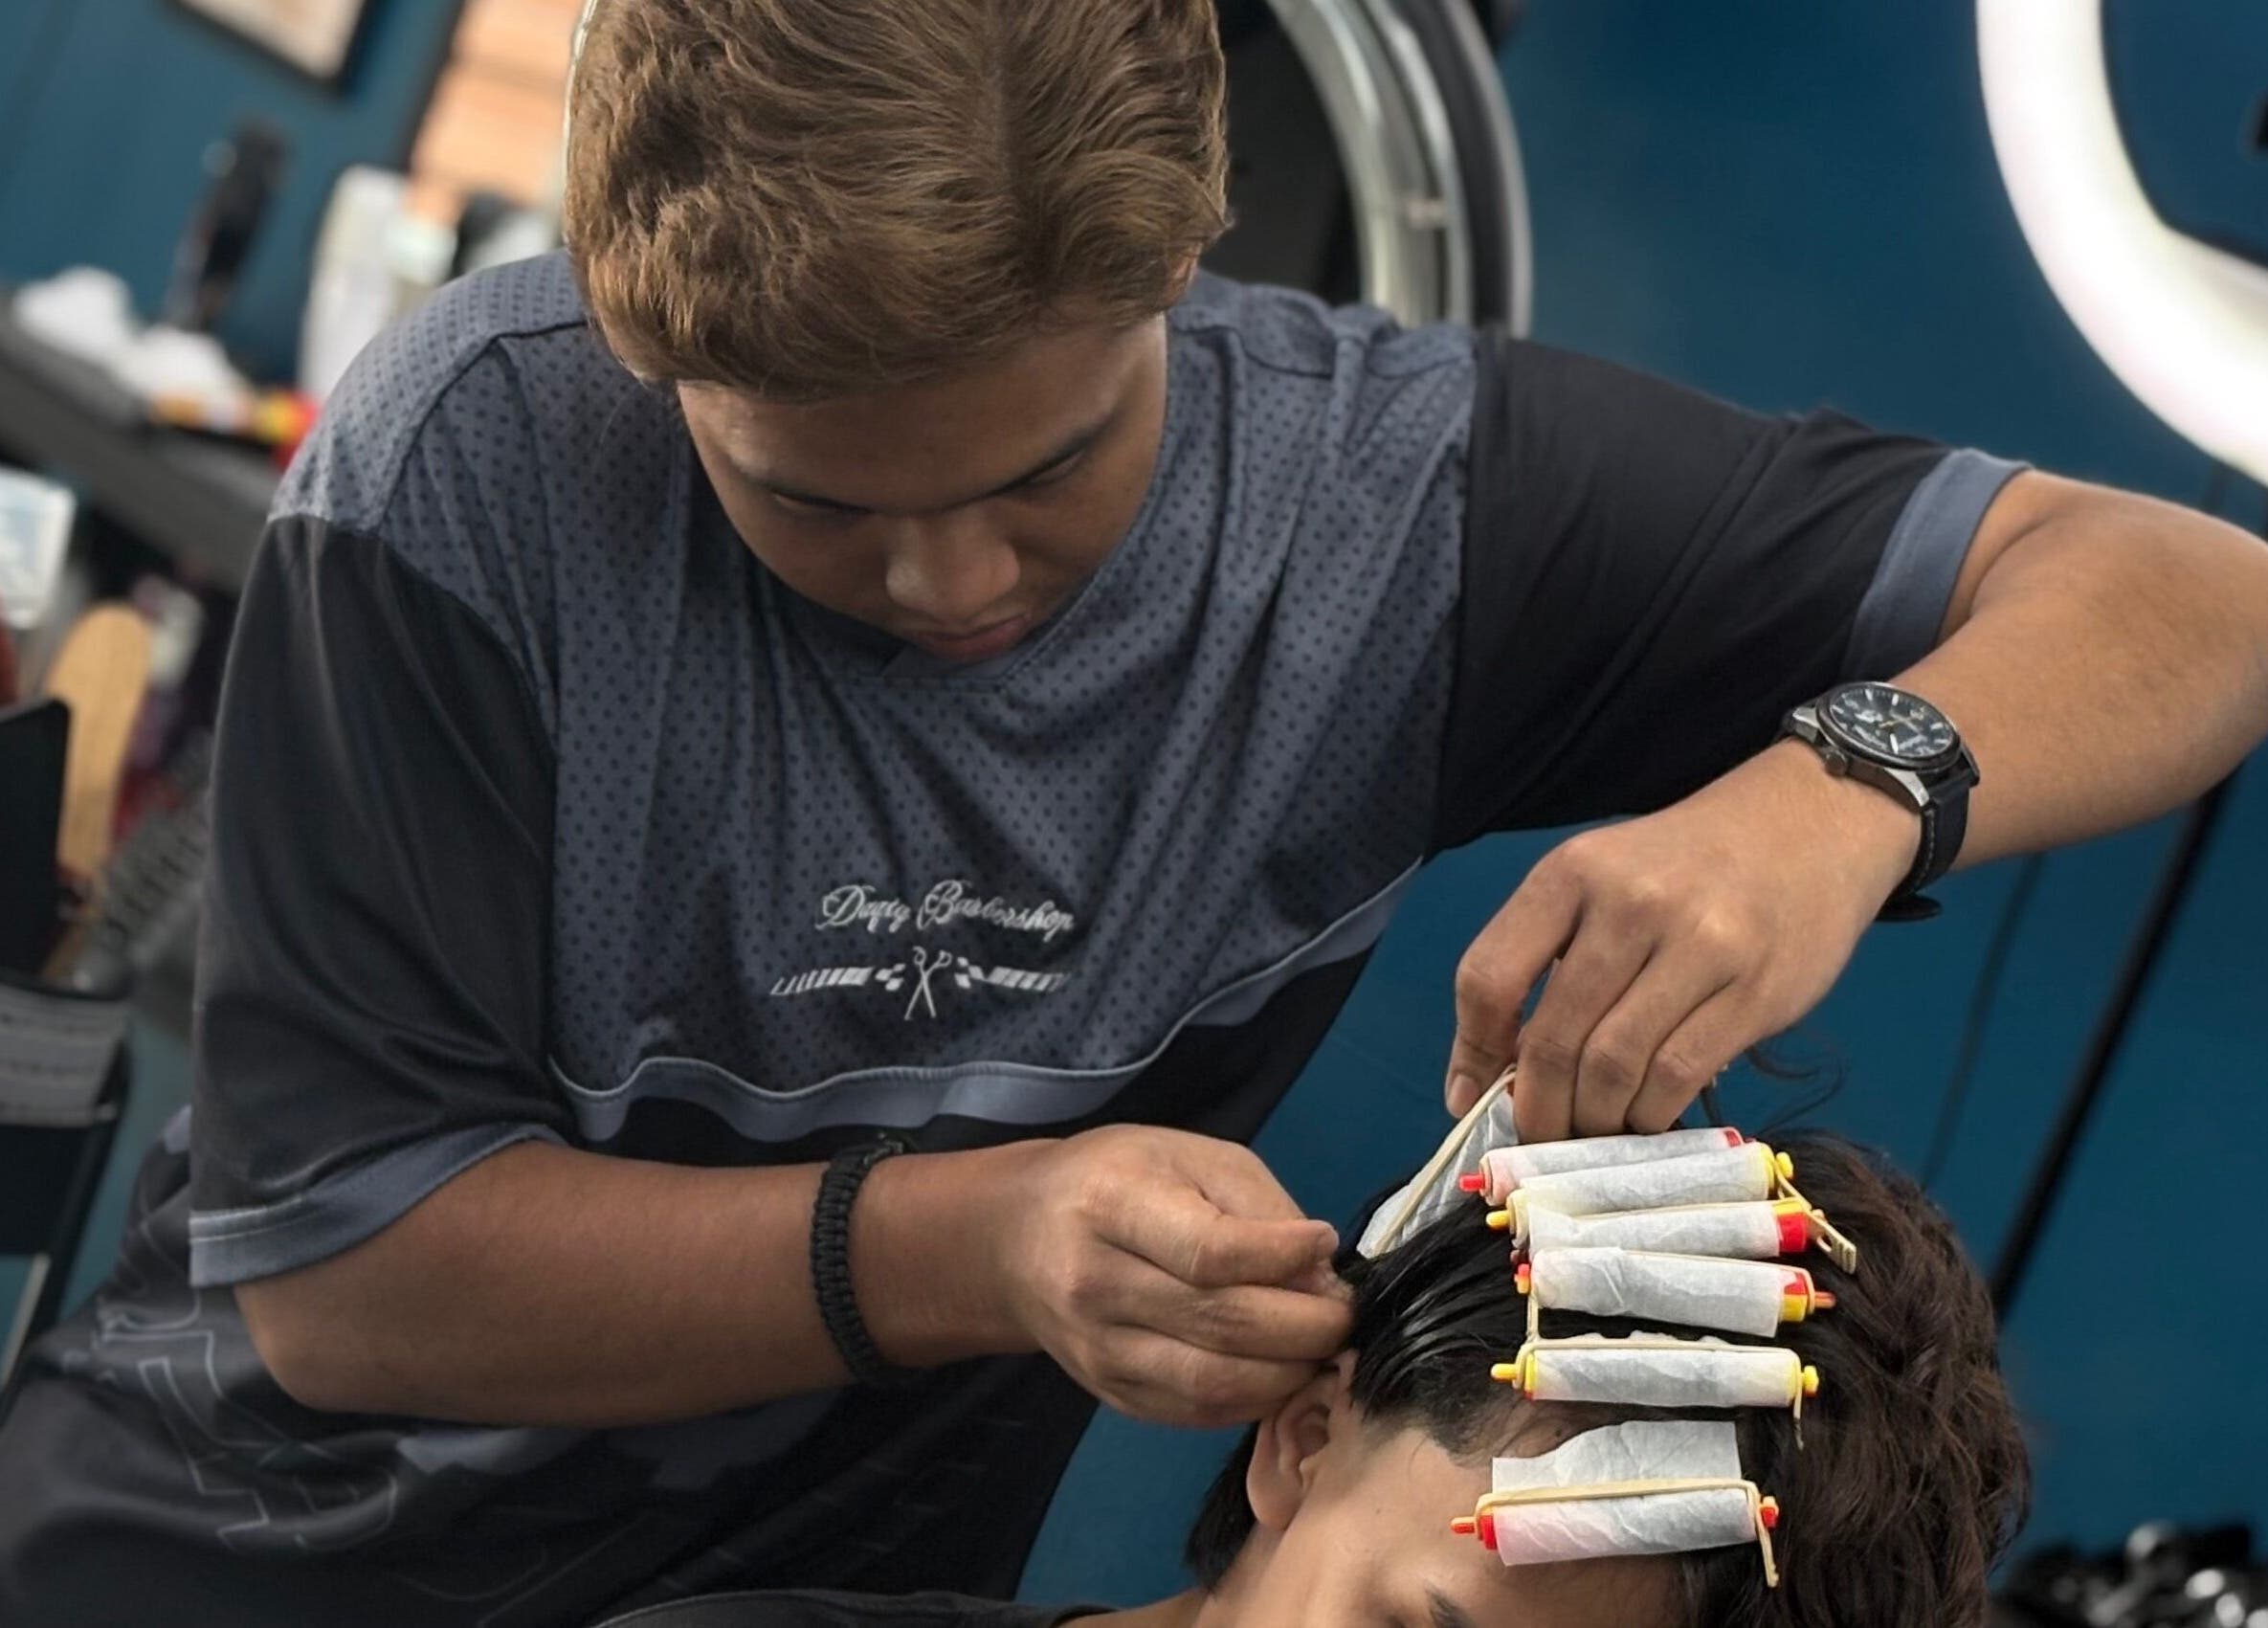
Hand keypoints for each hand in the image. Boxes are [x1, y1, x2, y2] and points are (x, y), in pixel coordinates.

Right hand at [988, 1125, 1350, 1427]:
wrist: (1017, 1238)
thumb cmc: (1116, 1180)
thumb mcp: (1188, 1157)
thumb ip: (1259, 1209)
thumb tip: (1320, 1274)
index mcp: (1112, 1207)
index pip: (1209, 1252)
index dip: (1283, 1256)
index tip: (1325, 1243)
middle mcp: (1096, 1285)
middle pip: (1221, 1324)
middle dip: (1307, 1326)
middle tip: (1344, 1311)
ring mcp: (1099, 1350)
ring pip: (1214, 1383)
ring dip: (1289, 1372)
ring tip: (1321, 1345)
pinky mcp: (1111, 1394)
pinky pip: (1198, 1411)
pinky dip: (1255, 1398)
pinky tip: (1280, 1369)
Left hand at [1444, 741, 1919, 1139]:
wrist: (1810, 825)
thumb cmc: (1684, 864)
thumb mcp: (1599, 880)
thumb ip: (1543, 958)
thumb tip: (1488, 1074)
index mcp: (1572, 874)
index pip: (1488, 976)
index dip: (1472, 1050)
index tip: (1470, 1096)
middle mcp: (1630, 905)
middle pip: (1553, 1038)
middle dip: (1537, 1107)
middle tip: (1540, 1135)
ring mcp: (1698, 946)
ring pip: (1614, 1068)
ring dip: (1594, 1118)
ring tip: (1593, 1128)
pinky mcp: (1753, 992)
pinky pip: (1678, 1076)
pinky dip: (1649, 1113)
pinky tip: (1645, 1113)